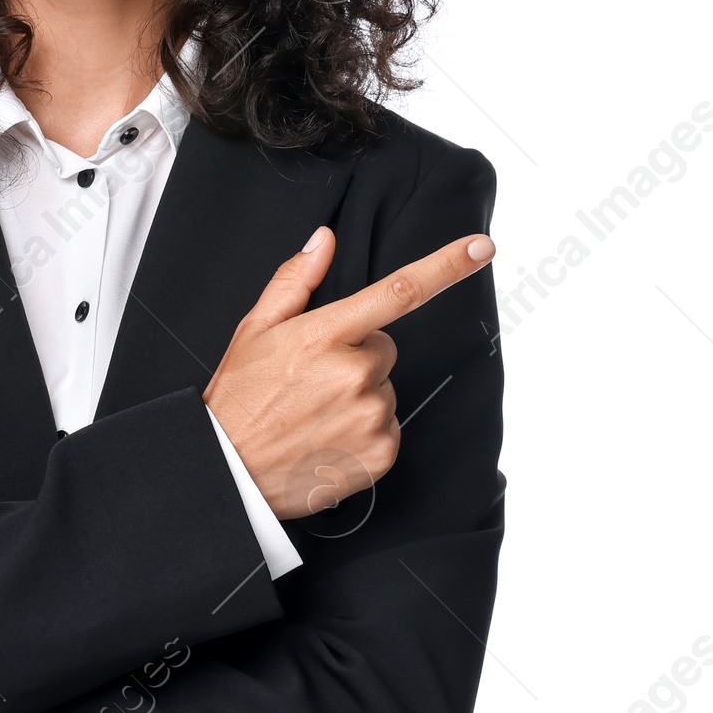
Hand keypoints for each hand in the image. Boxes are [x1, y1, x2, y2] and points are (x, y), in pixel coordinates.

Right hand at [203, 224, 494, 520]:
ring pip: (384, 389)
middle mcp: (354, 373)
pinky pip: (388, 427)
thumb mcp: (255, 329)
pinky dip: (365, 431)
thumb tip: (323, 240)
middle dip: (356, 356)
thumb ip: (295, 280)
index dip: (446, 266)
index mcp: (324, 334)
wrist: (230, 472)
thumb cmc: (238, 397)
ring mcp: (371, 415)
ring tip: (314, 414)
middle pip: (383, 348)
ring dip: (359, 396)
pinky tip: (327, 437)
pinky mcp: (381, 452)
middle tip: (312, 381)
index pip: (399, 291)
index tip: (481, 247)